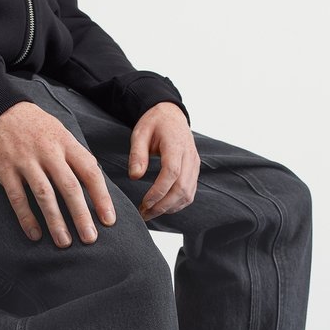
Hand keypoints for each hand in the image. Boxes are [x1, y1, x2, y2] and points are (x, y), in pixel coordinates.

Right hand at [0, 101, 115, 246]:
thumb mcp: (59, 132)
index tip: (109, 220)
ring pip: (44, 194)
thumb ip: (74, 155)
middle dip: (81, 215)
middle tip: (90, 239)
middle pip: (69, 187)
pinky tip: (35, 234)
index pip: (90, 171)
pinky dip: (26, 217)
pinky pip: (17, 197)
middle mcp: (48, 151)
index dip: (101, 197)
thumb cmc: (32, 124)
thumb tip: (94, 181)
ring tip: (64, 242)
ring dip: (56, 221)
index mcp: (65, 142)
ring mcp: (25, 160)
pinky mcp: (4, 169)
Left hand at [128, 102, 199, 218]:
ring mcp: (194, 164)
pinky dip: (177, 204)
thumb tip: (135, 176)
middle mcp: (189, 155)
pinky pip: (190, 193)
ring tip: (150, 212)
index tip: (145, 203)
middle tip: (144, 214)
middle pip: (182, 188)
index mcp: (176, 144)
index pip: (172, 173)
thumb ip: (137, 154)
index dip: (159, 191)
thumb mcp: (140, 133)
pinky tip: (163, 207)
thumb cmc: (154, 123)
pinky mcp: (195, 170)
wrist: (171, 115)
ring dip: (170, 207)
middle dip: (163, 205)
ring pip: (188, 194)